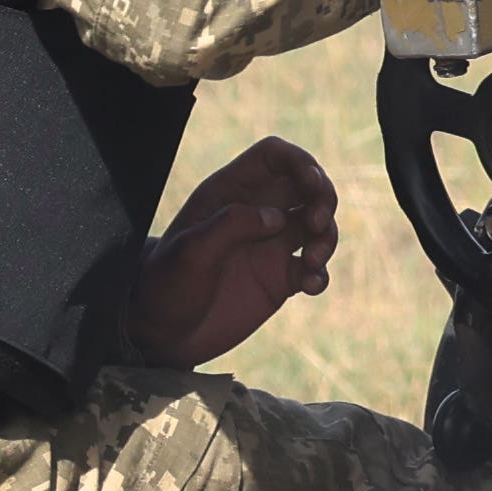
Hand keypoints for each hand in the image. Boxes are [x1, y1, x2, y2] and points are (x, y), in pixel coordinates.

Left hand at [132, 138, 341, 367]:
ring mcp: (271, 246)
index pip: (274, 156)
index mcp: (230, 193)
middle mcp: (255, 213)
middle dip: (324, 198)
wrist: (163, 334)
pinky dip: (321, 274)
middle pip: (306, 185)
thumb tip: (276, 217)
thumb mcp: (189, 252)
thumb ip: (230, 225)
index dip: (299, 162)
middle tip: (317, 224)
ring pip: (318, 225)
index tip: (312, 186)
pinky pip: (315, 268)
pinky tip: (311, 287)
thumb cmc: (166, 286)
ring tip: (312, 262)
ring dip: (327, 238)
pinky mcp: (281, 279)